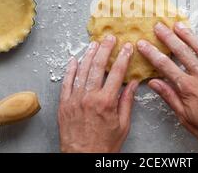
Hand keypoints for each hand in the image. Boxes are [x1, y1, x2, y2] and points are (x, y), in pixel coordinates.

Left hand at [58, 35, 138, 152]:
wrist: (83, 158)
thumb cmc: (104, 145)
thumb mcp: (123, 125)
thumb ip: (127, 102)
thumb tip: (133, 84)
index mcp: (106, 102)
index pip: (116, 73)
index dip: (123, 57)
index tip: (127, 47)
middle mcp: (89, 97)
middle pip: (97, 66)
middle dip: (105, 50)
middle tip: (109, 39)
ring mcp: (74, 100)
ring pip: (81, 71)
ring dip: (88, 55)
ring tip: (94, 44)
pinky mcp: (64, 104)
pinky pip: (66, 82)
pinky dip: (70, 70)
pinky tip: (74, 60)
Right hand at [137, 22, 197, 152]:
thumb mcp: (184, 117)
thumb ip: (169, 97)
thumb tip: (154, 82)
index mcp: (188, 87)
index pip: (165, 65)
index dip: (152, 53)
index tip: (143, 44)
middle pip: (182, 52)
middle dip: (168, 37)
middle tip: (159, 26)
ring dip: (190, 35)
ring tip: (180, 26)